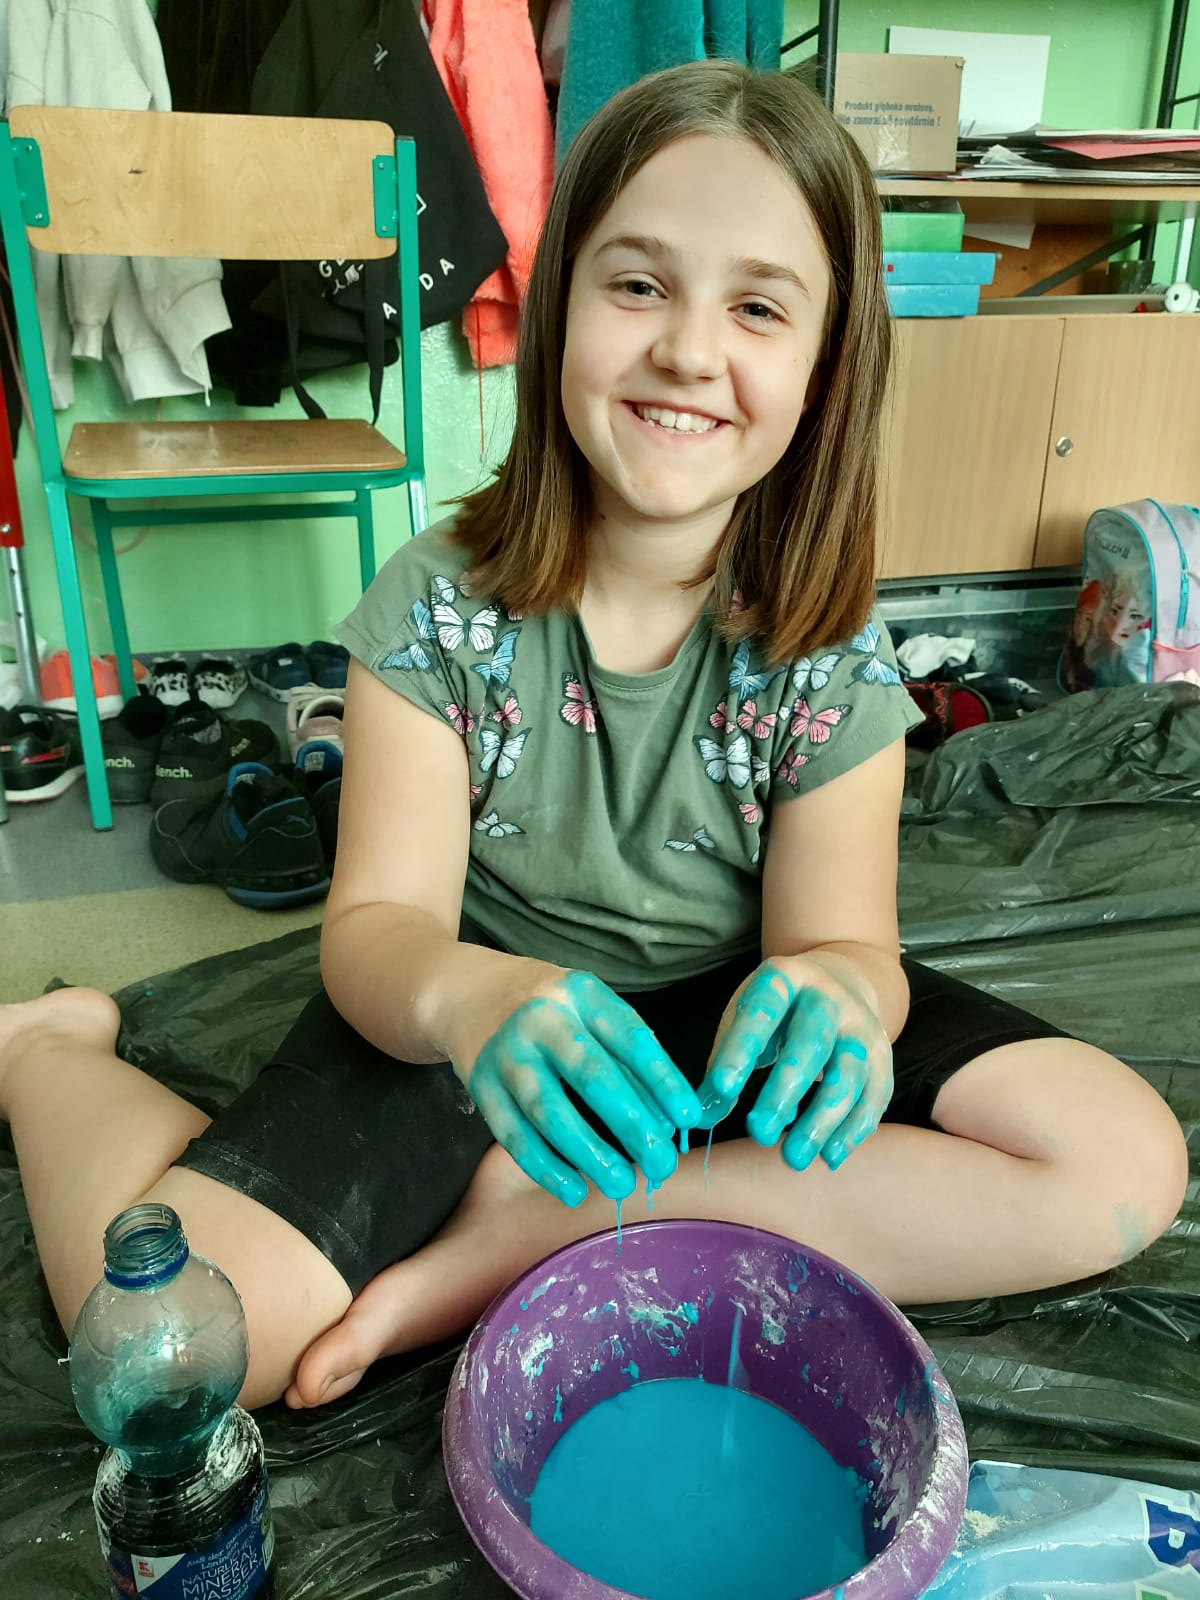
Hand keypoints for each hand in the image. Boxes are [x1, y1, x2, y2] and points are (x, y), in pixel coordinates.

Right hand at [443, 963, 700, 1207]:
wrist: (466, 992)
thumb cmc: (549, 1007)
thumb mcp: (589, 1008)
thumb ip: (626, 1054)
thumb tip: (667, 1119)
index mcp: (581, 994)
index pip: (629, 1037)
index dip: (661, 1079)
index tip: (689, 1118)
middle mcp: (542, 1019)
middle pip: (591, 1076)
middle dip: (631, 1124)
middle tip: (661, 1164)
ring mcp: (506, 1053)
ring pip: (549, 1111)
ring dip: (589, 1154)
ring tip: (621, 1185)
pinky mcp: (480, 1085)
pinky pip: (513, 1134)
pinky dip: (544, 1167)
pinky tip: (572, 1190)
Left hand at [695, 953, 892, 1170]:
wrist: (841, 982)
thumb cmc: (778, 1012)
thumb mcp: (745, 1020)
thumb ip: (724, 1064)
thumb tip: (701, 1117)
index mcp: (784, 980)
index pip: (761, 1013)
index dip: (741, 1050)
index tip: (723, 1089)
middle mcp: (827, 998)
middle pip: (810, 1044)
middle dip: (784, 1091)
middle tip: (758, 1133)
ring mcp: (860, 1027)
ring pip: (847, 1075)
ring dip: (821, 1120)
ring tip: (792, 1158)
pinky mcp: (883, 1056)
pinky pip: (873, 1096)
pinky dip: (852, 1130)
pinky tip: (828, 1157)